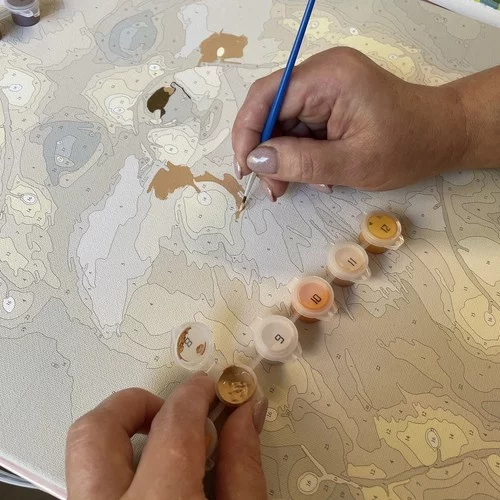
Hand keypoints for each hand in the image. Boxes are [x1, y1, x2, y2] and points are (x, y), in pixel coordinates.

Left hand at [66, 373, 267, 499]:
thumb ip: (243, 467)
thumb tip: (244, 413)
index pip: (174, 424)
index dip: (198, 396)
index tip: (213, 388)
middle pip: (97, 429)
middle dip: (137, 402)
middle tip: (174, 406)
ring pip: (83, 452)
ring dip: (121, 430)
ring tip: (159, 439)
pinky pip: (88, 478)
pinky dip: (117, 462)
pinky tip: (150, 474)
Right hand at [232, 47, 466, 198]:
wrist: (444, 135)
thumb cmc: (407, 147)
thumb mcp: (351, 163)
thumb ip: (300, 162)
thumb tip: (256, 161)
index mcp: (328, 77)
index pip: (267, 96)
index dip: (248, 133)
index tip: (246, 169)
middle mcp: (322, 73)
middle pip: (272, 109)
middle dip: (267, 151)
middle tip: (274, 188)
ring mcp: (327, 86)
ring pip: (284, 122)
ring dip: (285, 157)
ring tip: (294, 186)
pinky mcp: (331, 100)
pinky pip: (302, 126)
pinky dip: (301, 153)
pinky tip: (316, 176)